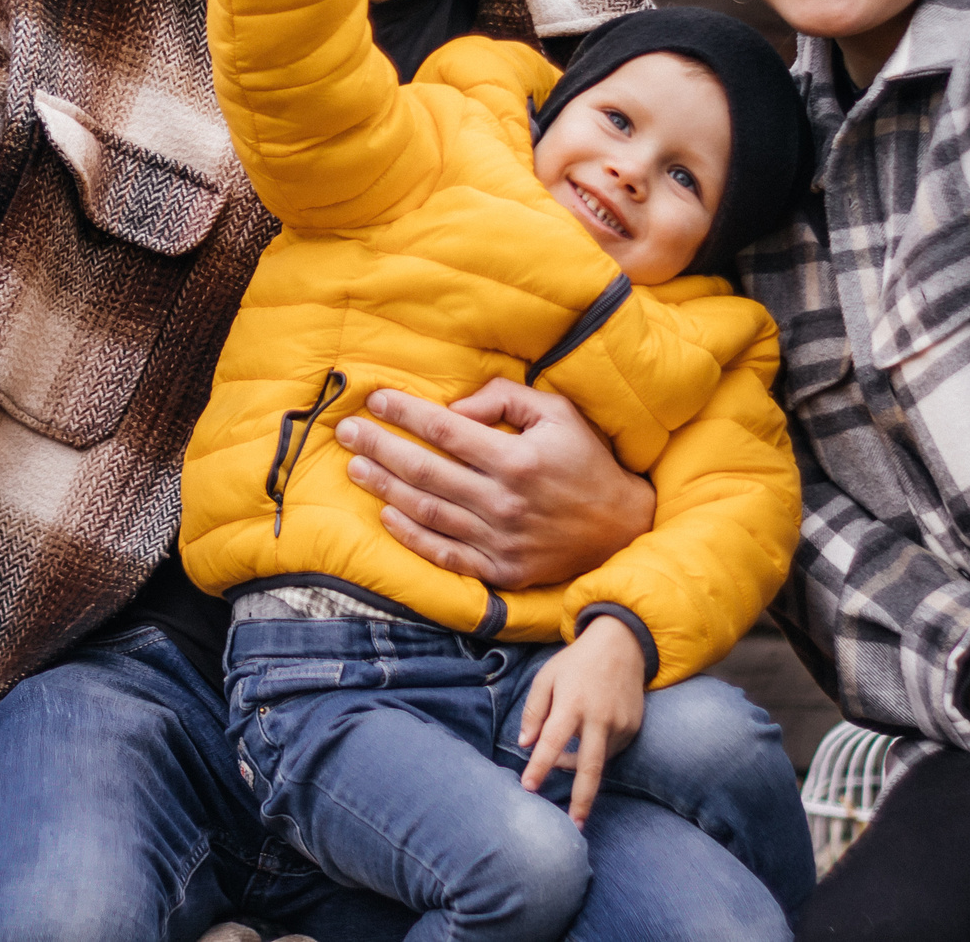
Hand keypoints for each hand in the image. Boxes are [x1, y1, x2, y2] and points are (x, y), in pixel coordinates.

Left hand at [337, 379, 654, 589]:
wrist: (622, 528)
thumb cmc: (586, 460)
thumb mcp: (557, 413)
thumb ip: (505, 399)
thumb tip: (455, 408)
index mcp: (517, 459)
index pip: (445, 431)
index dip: (405, 413)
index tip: (375, 399)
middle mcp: (505, 502)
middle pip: (425, 471)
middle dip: (379, 447)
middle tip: (346, 432)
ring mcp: (501, 541)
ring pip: (427, 512)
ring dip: (384, 488)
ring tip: (355, 467)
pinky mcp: (500, 571)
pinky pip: (444, 554)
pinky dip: (411, 536)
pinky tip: (387, 515)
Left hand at [518, 617, 645, 825]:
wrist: (622, 644)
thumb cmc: (577, 662)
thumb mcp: (546, 677)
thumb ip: (534, 711)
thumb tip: (524, 745)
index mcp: (572, 703)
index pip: (553, 741)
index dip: (539, 765)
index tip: (528, 787)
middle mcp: (600, 717)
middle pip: (590, 767)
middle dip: (581, 799)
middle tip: (574, 826)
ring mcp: (621, 724)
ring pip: (599, 761)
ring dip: (579, 767)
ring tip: (564, 758)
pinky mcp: (634, 728)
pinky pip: (611, 751)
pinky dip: (596, 752)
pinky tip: (588, 737)